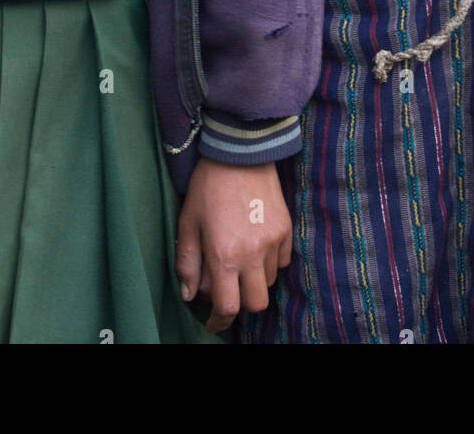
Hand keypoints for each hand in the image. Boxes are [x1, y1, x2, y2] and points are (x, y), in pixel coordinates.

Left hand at [176, 157, 291, 332]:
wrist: (240, 151)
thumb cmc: (208, 186)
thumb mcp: (188, 222)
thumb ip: (187, 262)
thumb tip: (189, 294)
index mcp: (224, 256)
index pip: (228, 308)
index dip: (219, 322)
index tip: (213, 322)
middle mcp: (252, 254)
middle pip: (256, 303)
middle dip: (242, 303)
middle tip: (230, 289)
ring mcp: (273, 242)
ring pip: (270, 282)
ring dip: (255, 280)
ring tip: (241, 260)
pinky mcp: (286, 229)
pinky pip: (283, 260)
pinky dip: (271, 261)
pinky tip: (257, 245)